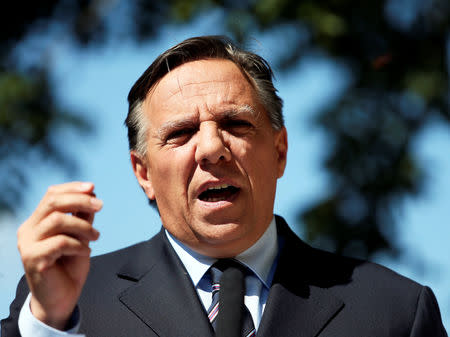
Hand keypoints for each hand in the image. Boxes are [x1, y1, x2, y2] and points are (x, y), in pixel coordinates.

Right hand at [17, 182, 101, 329]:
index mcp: (37, 222)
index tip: (93, 188)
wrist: (61, 299)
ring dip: (83, 226)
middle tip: (100, 206)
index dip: (72, 188)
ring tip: (95, 237)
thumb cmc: (69, 265)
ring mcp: (27, 245)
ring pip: (58, 220)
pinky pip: (60, 242)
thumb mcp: (80, 236)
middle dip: (80, 200)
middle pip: (53, 202)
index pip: (51, 195)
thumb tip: (92, 192)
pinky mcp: (33, 259)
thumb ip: (82, 216)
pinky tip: (85, 252)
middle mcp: (28, 230)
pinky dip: (79, 245)